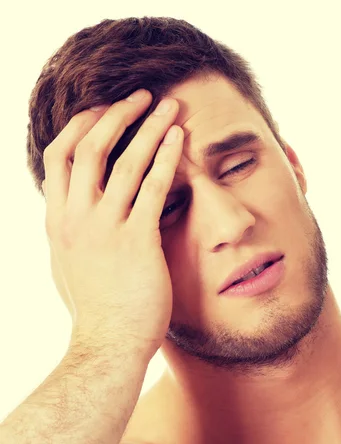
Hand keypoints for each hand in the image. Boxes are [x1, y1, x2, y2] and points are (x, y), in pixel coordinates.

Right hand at [42, 90, 182, 359]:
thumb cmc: (94, 311)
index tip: (103, 110)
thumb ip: (68, 236)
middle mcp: (76, 218)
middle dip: (115, 114)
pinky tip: (179, 137)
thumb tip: (72, 216)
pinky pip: (154, 187)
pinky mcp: (136, 240)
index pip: (58, 157)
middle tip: (140, 95)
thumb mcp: (67, 267)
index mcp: (57, 222)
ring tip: (168, 103)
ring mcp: (105, 228)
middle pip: (89, 147)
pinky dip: (166, 157)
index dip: (80, 126)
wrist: (106, 347)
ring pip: (124, 160)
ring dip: (147, 126)